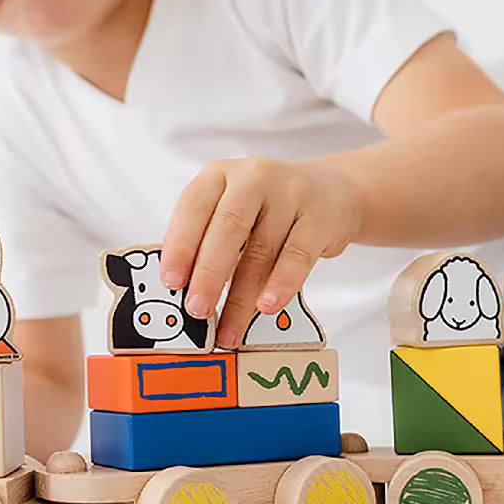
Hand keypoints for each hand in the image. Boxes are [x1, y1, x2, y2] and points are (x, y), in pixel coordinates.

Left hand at [159, 156, 362, 348]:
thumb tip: (186, 289)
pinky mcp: (318, 218)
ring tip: (229, 328)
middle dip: (209, 274)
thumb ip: (208, 239)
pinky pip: (297, 256)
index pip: (193, 206)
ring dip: (242, 297)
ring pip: (261, 250)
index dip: (180, 245)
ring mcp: (289, 195)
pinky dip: (280, 285)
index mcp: (220, 175)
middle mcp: (253, 178)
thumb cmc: (269, 208)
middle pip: (228, 228)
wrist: (332, 191)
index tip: (171, 281)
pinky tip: (266, 306)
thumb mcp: (232, 209)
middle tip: (197, 310)